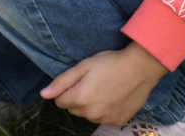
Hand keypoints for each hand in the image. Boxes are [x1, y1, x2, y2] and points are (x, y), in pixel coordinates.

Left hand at [40, 42, 167, 125]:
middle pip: (73, 109)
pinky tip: (113, 96)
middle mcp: (92, 114)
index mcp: (80, 99)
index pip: (59, 101)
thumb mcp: (82, 67)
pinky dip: (105, 109)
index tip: (78, 80)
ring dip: (90, 104)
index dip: (66, 89)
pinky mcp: (119, 121)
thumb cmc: (109, 63)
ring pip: (88, 115)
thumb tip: (44, 94)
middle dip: (77, 97)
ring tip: (103, 88)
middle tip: (91, 82)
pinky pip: (103, 118)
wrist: (140, 69)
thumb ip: (62, 82)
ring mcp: (106, 119)